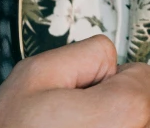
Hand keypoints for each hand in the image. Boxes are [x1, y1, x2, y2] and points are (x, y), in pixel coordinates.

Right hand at [0, 35, 149, 126]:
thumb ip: (85, 53)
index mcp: (123, 111)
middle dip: (108, 102)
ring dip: (105, 123)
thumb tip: (111, 57)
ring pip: (129, 123)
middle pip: (138, 102)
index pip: (141, 74)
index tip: (83, 90)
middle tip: (71, 115)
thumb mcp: (36, 72)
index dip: (105, 76)